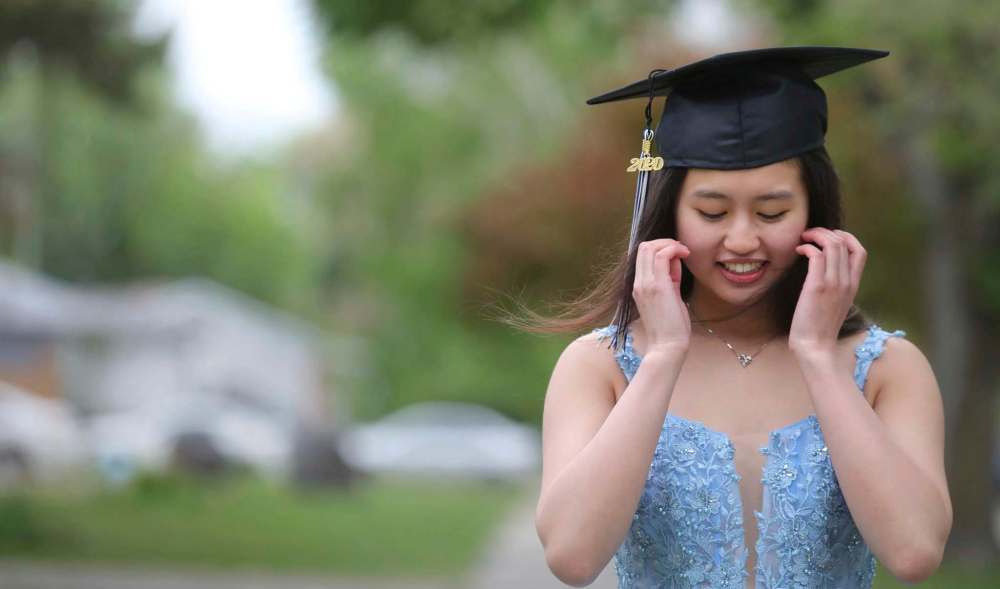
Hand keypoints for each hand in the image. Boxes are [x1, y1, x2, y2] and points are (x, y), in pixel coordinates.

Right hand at [632, 239, 691, 350]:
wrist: (667, 346)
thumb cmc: (670, 327)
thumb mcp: (669, 297)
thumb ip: (670, 278)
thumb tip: (675, 262)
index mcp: (639, 286)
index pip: (643, 254)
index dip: (660, 247)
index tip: (677, 254)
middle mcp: (639, 283)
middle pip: (644, 247)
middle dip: (665, 242)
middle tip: (681, 249)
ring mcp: (645, 284)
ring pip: (650, 247)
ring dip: (670, 244)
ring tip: (684, 252)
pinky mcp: (657, 286)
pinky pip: (662, 256)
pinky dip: (674, 249)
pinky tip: (685, 255)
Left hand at [789, 228, 865, 355]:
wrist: (816, 346)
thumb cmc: (821, 327)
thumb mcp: (837, 303)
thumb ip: (837, 286)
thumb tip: (826, 270)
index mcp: (853, 284)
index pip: (860, 251)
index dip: (847, 237)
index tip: (830, 236)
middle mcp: (847, 281)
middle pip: (844, 243)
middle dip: (825, 232)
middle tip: (809, 234)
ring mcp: (833, 283)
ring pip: (832, 245)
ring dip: (815, 235)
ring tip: (803, 238)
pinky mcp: (817, 286)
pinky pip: (816, 255)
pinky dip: (807, 247)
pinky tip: (799, 251)